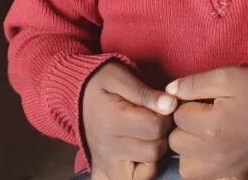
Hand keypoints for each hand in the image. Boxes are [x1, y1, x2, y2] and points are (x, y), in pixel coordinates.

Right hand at [82, 62, 176, 179]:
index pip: (155, 127)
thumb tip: (171, 104)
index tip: (163, 105)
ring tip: (149, 133)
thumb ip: (145, 92)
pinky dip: (146, 169)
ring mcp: (107, 162)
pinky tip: (143, 151)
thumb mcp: (120, 77)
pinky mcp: (106, 171)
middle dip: (163, 133)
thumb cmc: (101, 82)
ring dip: (156, 150)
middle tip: (157, 118)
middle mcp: (108, 147)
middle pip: (155, 149)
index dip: (166, 115)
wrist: (76, 95)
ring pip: (149, 168)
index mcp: (112, 120)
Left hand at [167, 67, 247, 179]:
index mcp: (212, 126)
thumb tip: (168, 92)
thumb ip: (193, 83)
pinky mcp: (235, 178)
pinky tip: (214, 153)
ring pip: (186, 167)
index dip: (187, 104)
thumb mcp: (227, 76)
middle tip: (206, 116)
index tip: (204, 101)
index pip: (177, 117)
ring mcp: (225, 170)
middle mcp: (215, 154)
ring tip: (207, 136)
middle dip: (186, 128)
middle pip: (177, 143)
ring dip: (190, 152)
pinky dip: (205, 169)